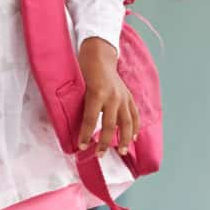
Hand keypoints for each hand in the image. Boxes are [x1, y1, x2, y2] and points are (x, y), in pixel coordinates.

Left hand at [75, 37, 136, 155]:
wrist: (100, 54)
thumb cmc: (85, 69)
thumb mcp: (78, 85)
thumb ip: (80, 104)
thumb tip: (75, 125)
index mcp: (97, 93)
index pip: (91, 120)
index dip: (86, 135)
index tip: (82, 147)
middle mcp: (113, 96)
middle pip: (110, 125)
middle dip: (105, 142)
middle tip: (100, 155)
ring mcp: (123, 96)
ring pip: (127, 122)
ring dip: (125, 139)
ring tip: (123, 151)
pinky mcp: (129, 96)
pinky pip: (134, 114)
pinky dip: (135, 126)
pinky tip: (134, 137)